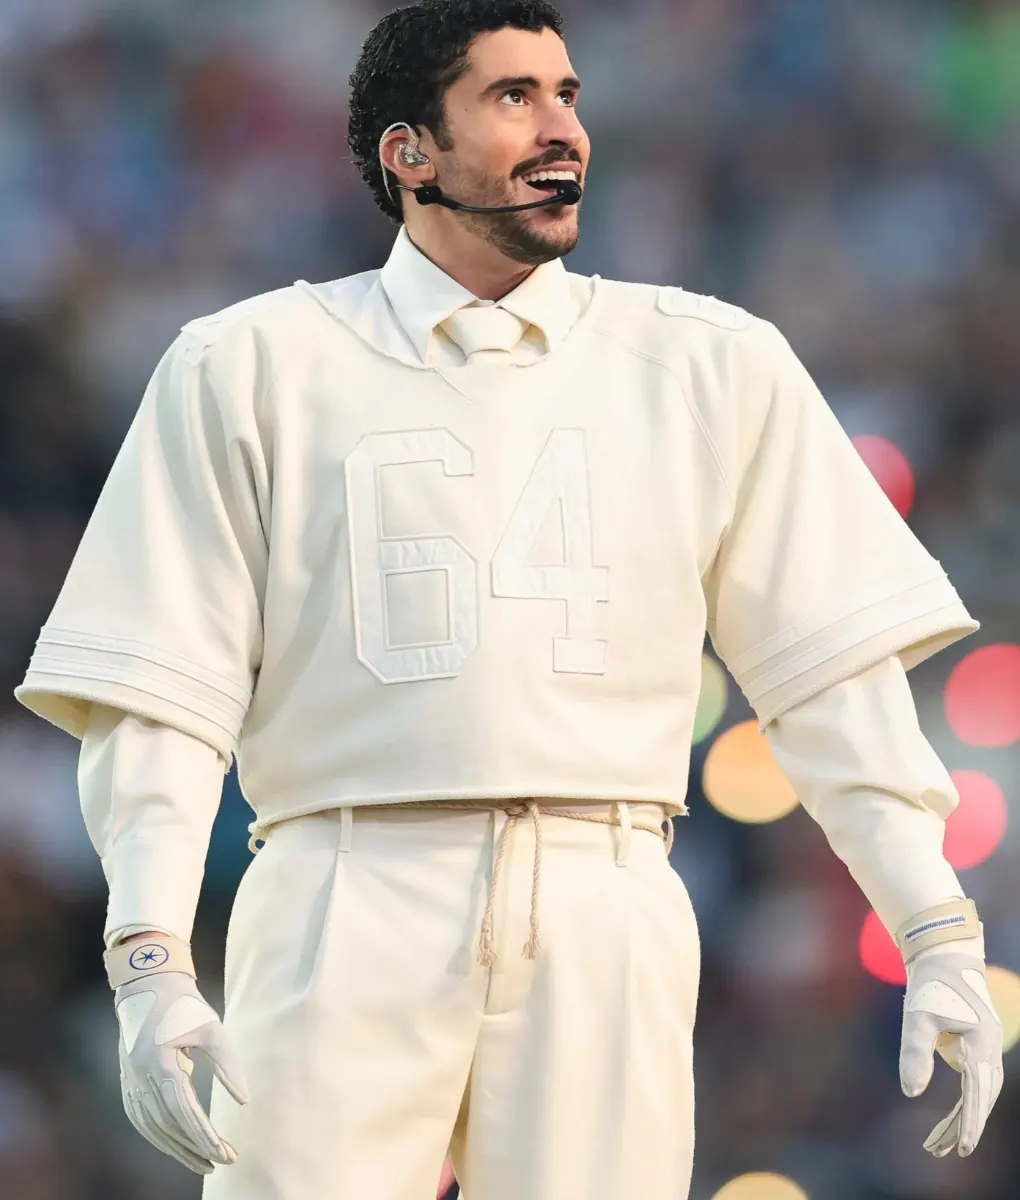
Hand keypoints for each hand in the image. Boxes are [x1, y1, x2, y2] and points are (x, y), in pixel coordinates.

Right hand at [115, 970, 248, 1173]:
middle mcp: (140, 1078)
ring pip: (152, 1128)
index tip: (225, 1153)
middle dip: (195, 1147)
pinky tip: (178, 1147)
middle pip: (168, 1125)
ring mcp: (130, 1082)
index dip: (204, 1135)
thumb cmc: (185, 1006)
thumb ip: (228, 1064)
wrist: (148, 985)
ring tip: (205, 1163)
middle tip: (223, 1162)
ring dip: (177, 1149)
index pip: (183, 1111)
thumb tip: (244, 1101)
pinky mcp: (128, 1083)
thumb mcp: (212, 1028)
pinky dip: (159, 1137)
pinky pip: (142, 1120)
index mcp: (160, 1063)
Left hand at [899, 944, 1003, 1156]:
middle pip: (981, 1097)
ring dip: (963, 1116)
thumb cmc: (929, 984)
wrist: (942, 955)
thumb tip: (911, 1092)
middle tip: (941, 1151)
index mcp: (981, 1042)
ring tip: (939, 1142)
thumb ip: (915, 1053)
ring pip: (979, 1091)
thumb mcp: (917, 1017)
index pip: (977, 1091)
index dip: (970, 1122)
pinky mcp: (977, 1045)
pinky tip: (949, 1119)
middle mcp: (989, 1048)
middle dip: (965, 1126)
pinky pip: (973, 1081)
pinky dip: (963, 1101)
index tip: (962, 1148)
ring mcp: (986, 1047)